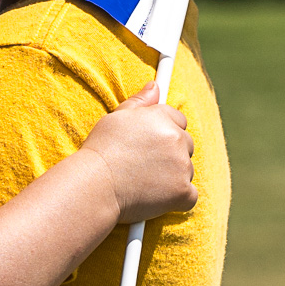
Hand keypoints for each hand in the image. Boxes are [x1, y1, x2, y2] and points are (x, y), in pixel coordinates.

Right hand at [79, 83, 198, 223]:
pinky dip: (176, 199)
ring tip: (144, 181)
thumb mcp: (117, 118)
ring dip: (173, 176)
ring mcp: (182, 165)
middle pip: (186, 144)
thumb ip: (140, 101)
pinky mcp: (182, 191)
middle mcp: (176, 138)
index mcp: (161, 116)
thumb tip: (155, 86)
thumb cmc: (101, 151)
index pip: (179, 120)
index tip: (150, 145)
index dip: (164, 133)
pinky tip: (156, 198)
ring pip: (187, 170)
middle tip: (144, 164)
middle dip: (171, 154)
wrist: (95, 185)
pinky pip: (189, 195)